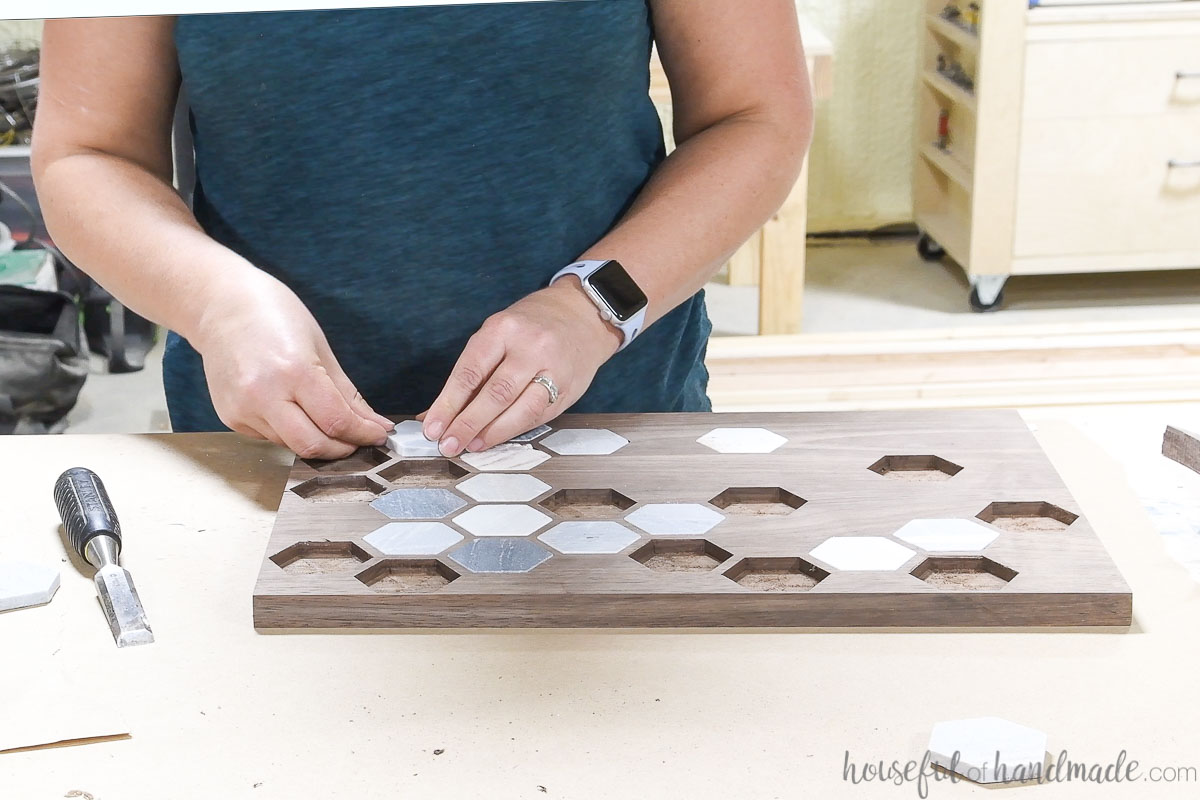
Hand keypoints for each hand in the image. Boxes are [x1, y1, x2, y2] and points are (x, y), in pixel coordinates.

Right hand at [191, 270, 392, 458]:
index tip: (378, 435)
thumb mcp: (320, 347)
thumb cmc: (274, 315)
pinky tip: (292, 409)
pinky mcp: (230, 417)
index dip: (363, 434)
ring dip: (316, 440)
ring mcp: (242, 409)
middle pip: (312, 445)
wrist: (220, 305)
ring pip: (291, 444)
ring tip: (327, 421)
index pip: (336, 421)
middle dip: (342, 449)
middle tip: (358, 440)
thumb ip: (347, 393)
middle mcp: (263, 395)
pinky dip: (289, 431)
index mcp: (293, 371)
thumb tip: (374, 424)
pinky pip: (270, 437)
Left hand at [421, 279, 621, 455]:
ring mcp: (553, 369)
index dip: (448, 404)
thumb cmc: (530, 328)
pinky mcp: (568, 389)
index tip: (432, 427)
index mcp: (503, 328)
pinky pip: (538, 416)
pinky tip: (495, 437)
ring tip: (471, 446)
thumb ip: (472, 373)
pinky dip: (513, 430)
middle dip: (467, 423)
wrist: (581, 317)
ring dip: (492, 432)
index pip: (470, 371)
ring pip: (521, 409)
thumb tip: (438, 413)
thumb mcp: (497, 335)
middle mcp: (530, 346)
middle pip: (496, 393)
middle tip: (448, 444)